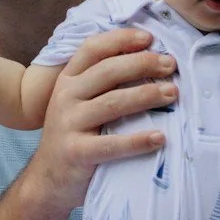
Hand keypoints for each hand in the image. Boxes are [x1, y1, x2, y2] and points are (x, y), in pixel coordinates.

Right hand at [29, 25, 173, 213]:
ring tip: (172, 92)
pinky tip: (160, 137)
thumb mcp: (77, 103)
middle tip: (171, 64)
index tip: (150, 38)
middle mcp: (65, 98)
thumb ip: (100, 82)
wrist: (47, 181)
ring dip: (146, 95)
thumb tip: (145, 58)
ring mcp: (69, 125)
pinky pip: (112, 145)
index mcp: (67, 81)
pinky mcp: (77, 153)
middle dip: (142, 64)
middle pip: (107, 71)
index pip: (92, 49)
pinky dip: (138, 141)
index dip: (121, 39)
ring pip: (113, 103)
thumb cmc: (73, 136)